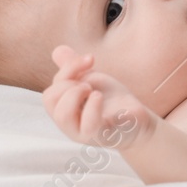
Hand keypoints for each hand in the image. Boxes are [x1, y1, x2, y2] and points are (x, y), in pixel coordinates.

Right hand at [42, 45, 158, 150]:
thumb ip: (72, 68)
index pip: (50, 91)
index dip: (67, 70)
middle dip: (67, 82)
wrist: (136, 117)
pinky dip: (92, 106)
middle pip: (50, 100)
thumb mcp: (91, 79)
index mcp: (63, 110)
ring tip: (93, 90)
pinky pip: (89, 126)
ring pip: (62, 115)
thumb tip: (58, 50)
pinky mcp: (102, 136)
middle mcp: (68, 124)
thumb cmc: (111, 100)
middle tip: (88, 82)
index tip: (90, 59)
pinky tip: (99, 96)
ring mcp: (83, 133)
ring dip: (76, 93)